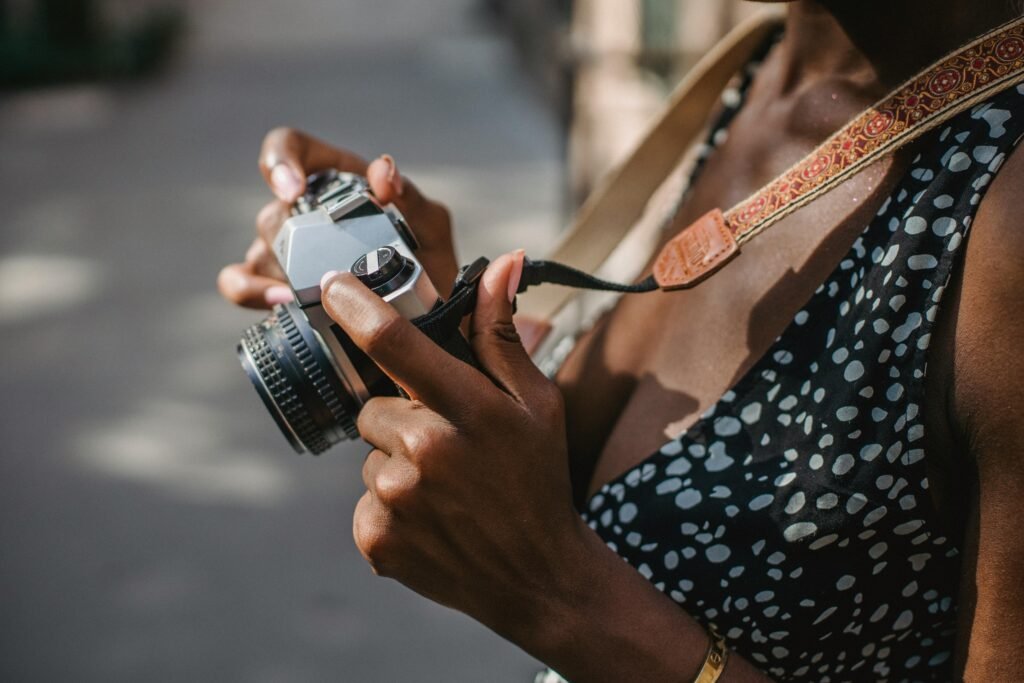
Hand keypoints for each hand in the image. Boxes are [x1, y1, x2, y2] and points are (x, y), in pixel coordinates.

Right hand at [218, 127, 458, 308]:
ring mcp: (283, 248)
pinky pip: (238, 282)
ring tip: (311, 291)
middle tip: (328, 261)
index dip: (281, 160)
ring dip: (283, 270)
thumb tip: (383, 172)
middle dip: (297, 237)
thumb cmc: (425, 259)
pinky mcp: (271, 284)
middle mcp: (301, 211)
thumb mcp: (429, 225)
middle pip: (275, 210)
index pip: (289, 148)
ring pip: (260, 248)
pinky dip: (251, 290)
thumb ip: (411, 196)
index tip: (292, 190)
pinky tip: (282, 301)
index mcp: (334, 181)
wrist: (423, 314)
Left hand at [321, 250, 586, 636]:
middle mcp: (424, 450)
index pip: (395, 343)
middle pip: (374, 405)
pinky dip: (389, 506)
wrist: (536, 578)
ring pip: (369, 453)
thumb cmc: (538, 479)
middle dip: (402, 416)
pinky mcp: (374, 537)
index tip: (331, 283)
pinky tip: (430, 519)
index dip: (355, 306)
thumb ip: (502, 336)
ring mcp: (395, 498)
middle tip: (448, 445)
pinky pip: (363, 499)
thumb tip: (501, 261)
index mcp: (468, 409)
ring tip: (445, 489)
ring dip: (396, 463)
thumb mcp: (538, 404)